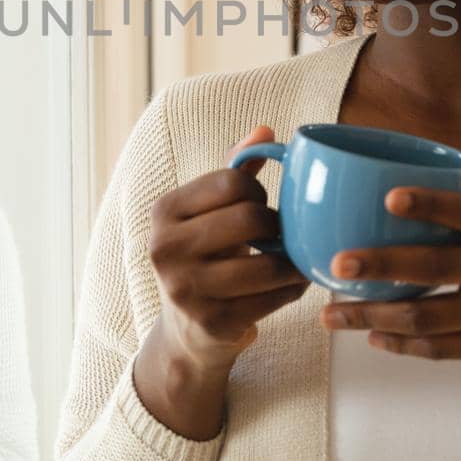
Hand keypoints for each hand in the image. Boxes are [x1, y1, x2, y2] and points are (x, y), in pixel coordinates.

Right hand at [146, 125, 310, 374]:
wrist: (187, 329)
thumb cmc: (205, 255)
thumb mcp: (209, 212)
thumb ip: (234, 170)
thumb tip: (265, 131)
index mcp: (164, 211)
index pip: (231, 181)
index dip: (258, 192)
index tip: (259, 206)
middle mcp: (166, 249)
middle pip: (251, 218)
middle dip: (277, 225)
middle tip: (280, 234)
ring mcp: (186, 289)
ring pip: (268, 265)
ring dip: (293, 262)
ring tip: (296, 259)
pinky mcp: (212, 323)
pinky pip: (273, 299)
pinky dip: (292, 289)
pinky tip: (291, 284)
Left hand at [319, 186, 460, 431]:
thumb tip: (409, 203)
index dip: (428, 205)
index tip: (390, 198)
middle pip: (432, 268)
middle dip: (380, 267)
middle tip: (336, 263)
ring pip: (425, 317)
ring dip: (373, 316)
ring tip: (333, 314)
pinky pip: (442, 350)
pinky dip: (404, 345)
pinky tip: (374, 337)